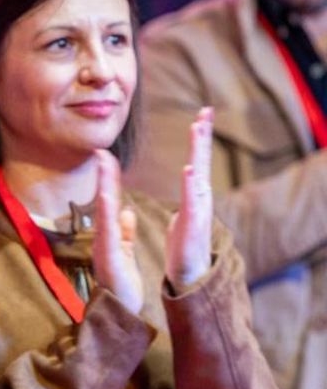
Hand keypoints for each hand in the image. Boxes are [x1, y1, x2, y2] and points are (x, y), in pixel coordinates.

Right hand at [92, 150, 143, 314]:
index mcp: (110, 233)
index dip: (110, 178)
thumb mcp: (124, 251)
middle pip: (104, 199)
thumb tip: (126, 211)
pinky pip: (107, 231)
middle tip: (102, 150)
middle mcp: (103, 235)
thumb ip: (125, 230)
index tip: (108, 155)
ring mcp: (103, 245)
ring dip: (104, 187)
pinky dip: (107, 213)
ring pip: (103, 211)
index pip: (111, 200)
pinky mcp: (108, 256)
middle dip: (104, 175)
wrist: (121, 308)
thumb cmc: (122, 283)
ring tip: (104, 166)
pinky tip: (108, 196)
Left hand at [166, 107, 214, 287]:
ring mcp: (198, 212)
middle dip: (203, 137)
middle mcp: (199, 200)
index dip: (199, 140)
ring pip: (199, 176)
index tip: (201, 115)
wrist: (189, 277)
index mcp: (194, 197)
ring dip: (198, 153)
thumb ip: (187, 198)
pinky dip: (191, 186)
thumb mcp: (184, 216)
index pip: (196, 162)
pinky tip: (189, 170)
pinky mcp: (191, 227)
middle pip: (201, 162)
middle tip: (205, 111)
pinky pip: (191, 203)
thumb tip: (191, 182)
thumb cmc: (185, 249)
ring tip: (197, 129)